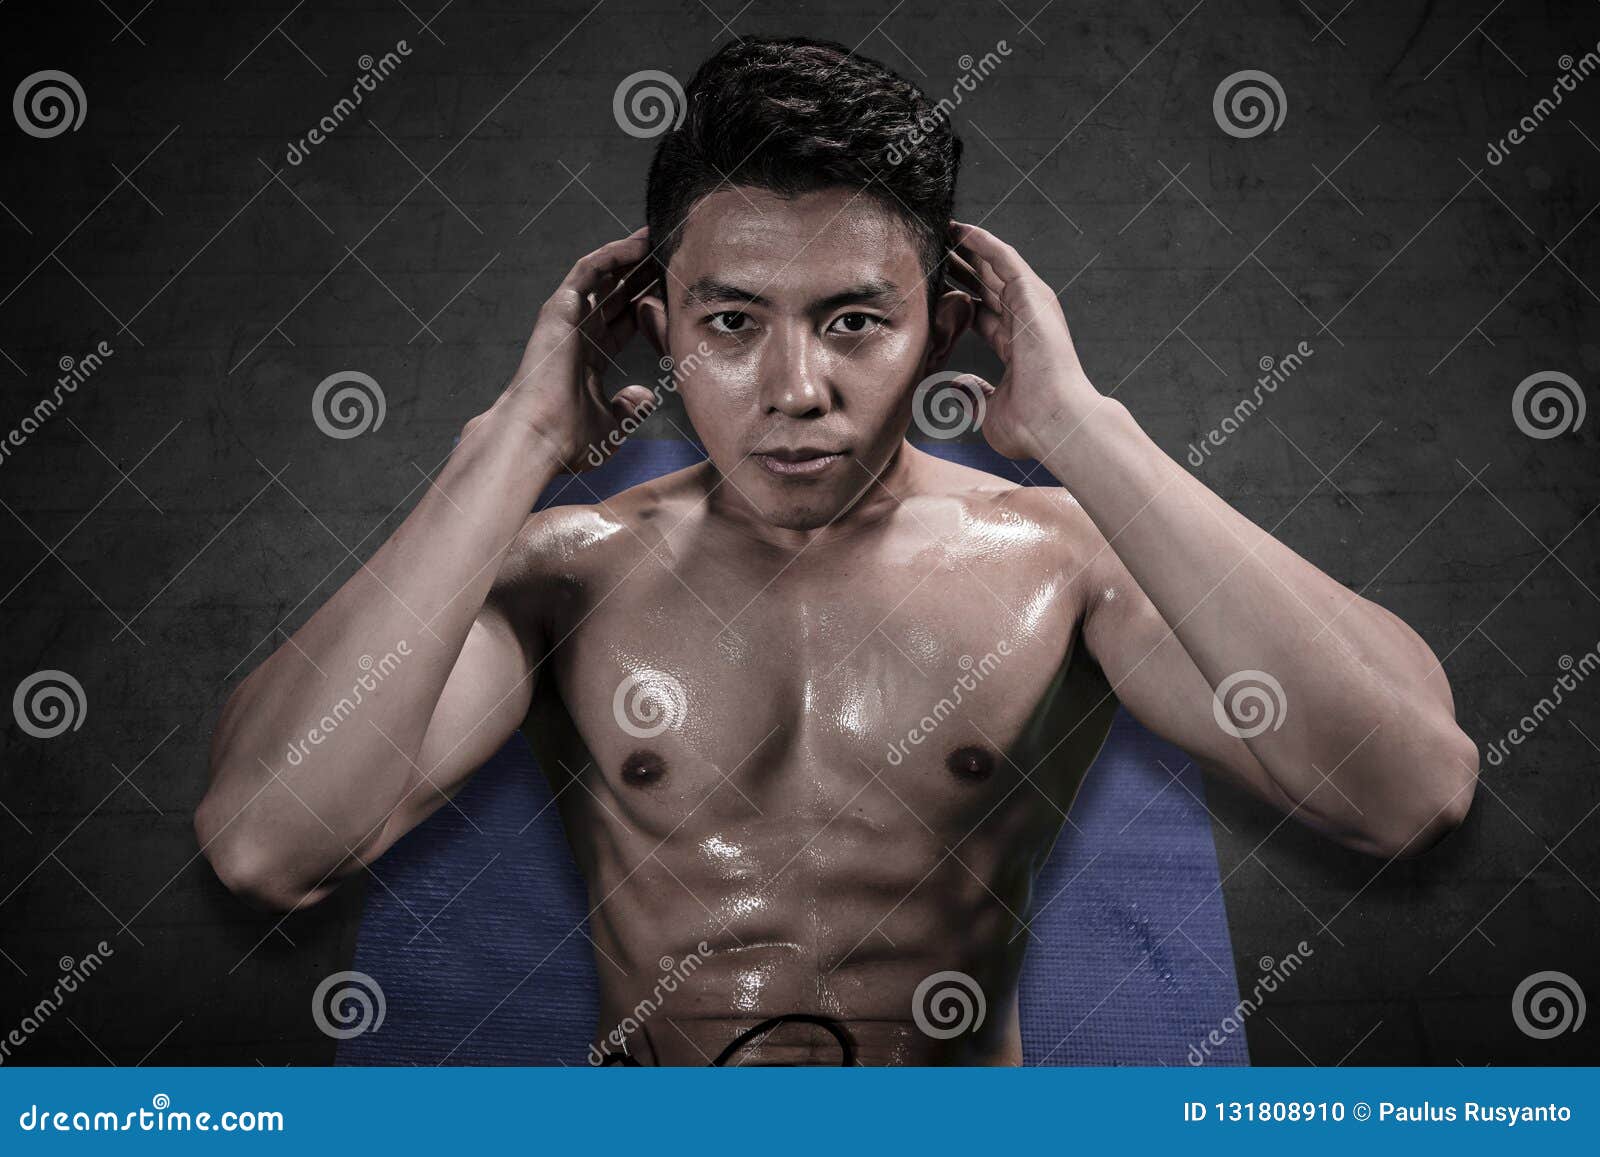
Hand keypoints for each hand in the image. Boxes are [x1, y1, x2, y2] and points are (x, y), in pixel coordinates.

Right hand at [477, 228, 659, 470]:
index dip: (648, 305)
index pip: (624, 322)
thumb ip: (628, 408)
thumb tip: (646, 397)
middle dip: (643, 275)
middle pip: (617, 295)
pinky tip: (638, 242)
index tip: (673, 291)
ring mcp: (568, 319)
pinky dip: (614, 254)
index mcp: (588, 359)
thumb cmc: (566, 440)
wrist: (537, 438)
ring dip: (631, 257)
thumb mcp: (611, 425)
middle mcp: (578, 334)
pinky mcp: (560, 307)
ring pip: (604, 277)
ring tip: (658, 238)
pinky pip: (590, 270)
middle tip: (672, 255)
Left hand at [946, 221, 1099, 461]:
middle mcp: (1024, 322)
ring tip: (943, 231)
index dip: (958, 298)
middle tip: (933, 251)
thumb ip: (972, 395)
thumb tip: (951, 388)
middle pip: (986, 286)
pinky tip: (960, 229)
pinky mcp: (1033, 295)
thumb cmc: (1031, 427)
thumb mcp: (989, 410)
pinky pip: (1004, 258)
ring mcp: (1031, 307)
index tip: (934, 288)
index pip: (982, 313)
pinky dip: (983, 241)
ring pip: (993, 266)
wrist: (1055, 422)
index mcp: (1015, 347)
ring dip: (968, 248)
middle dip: (961, 268)